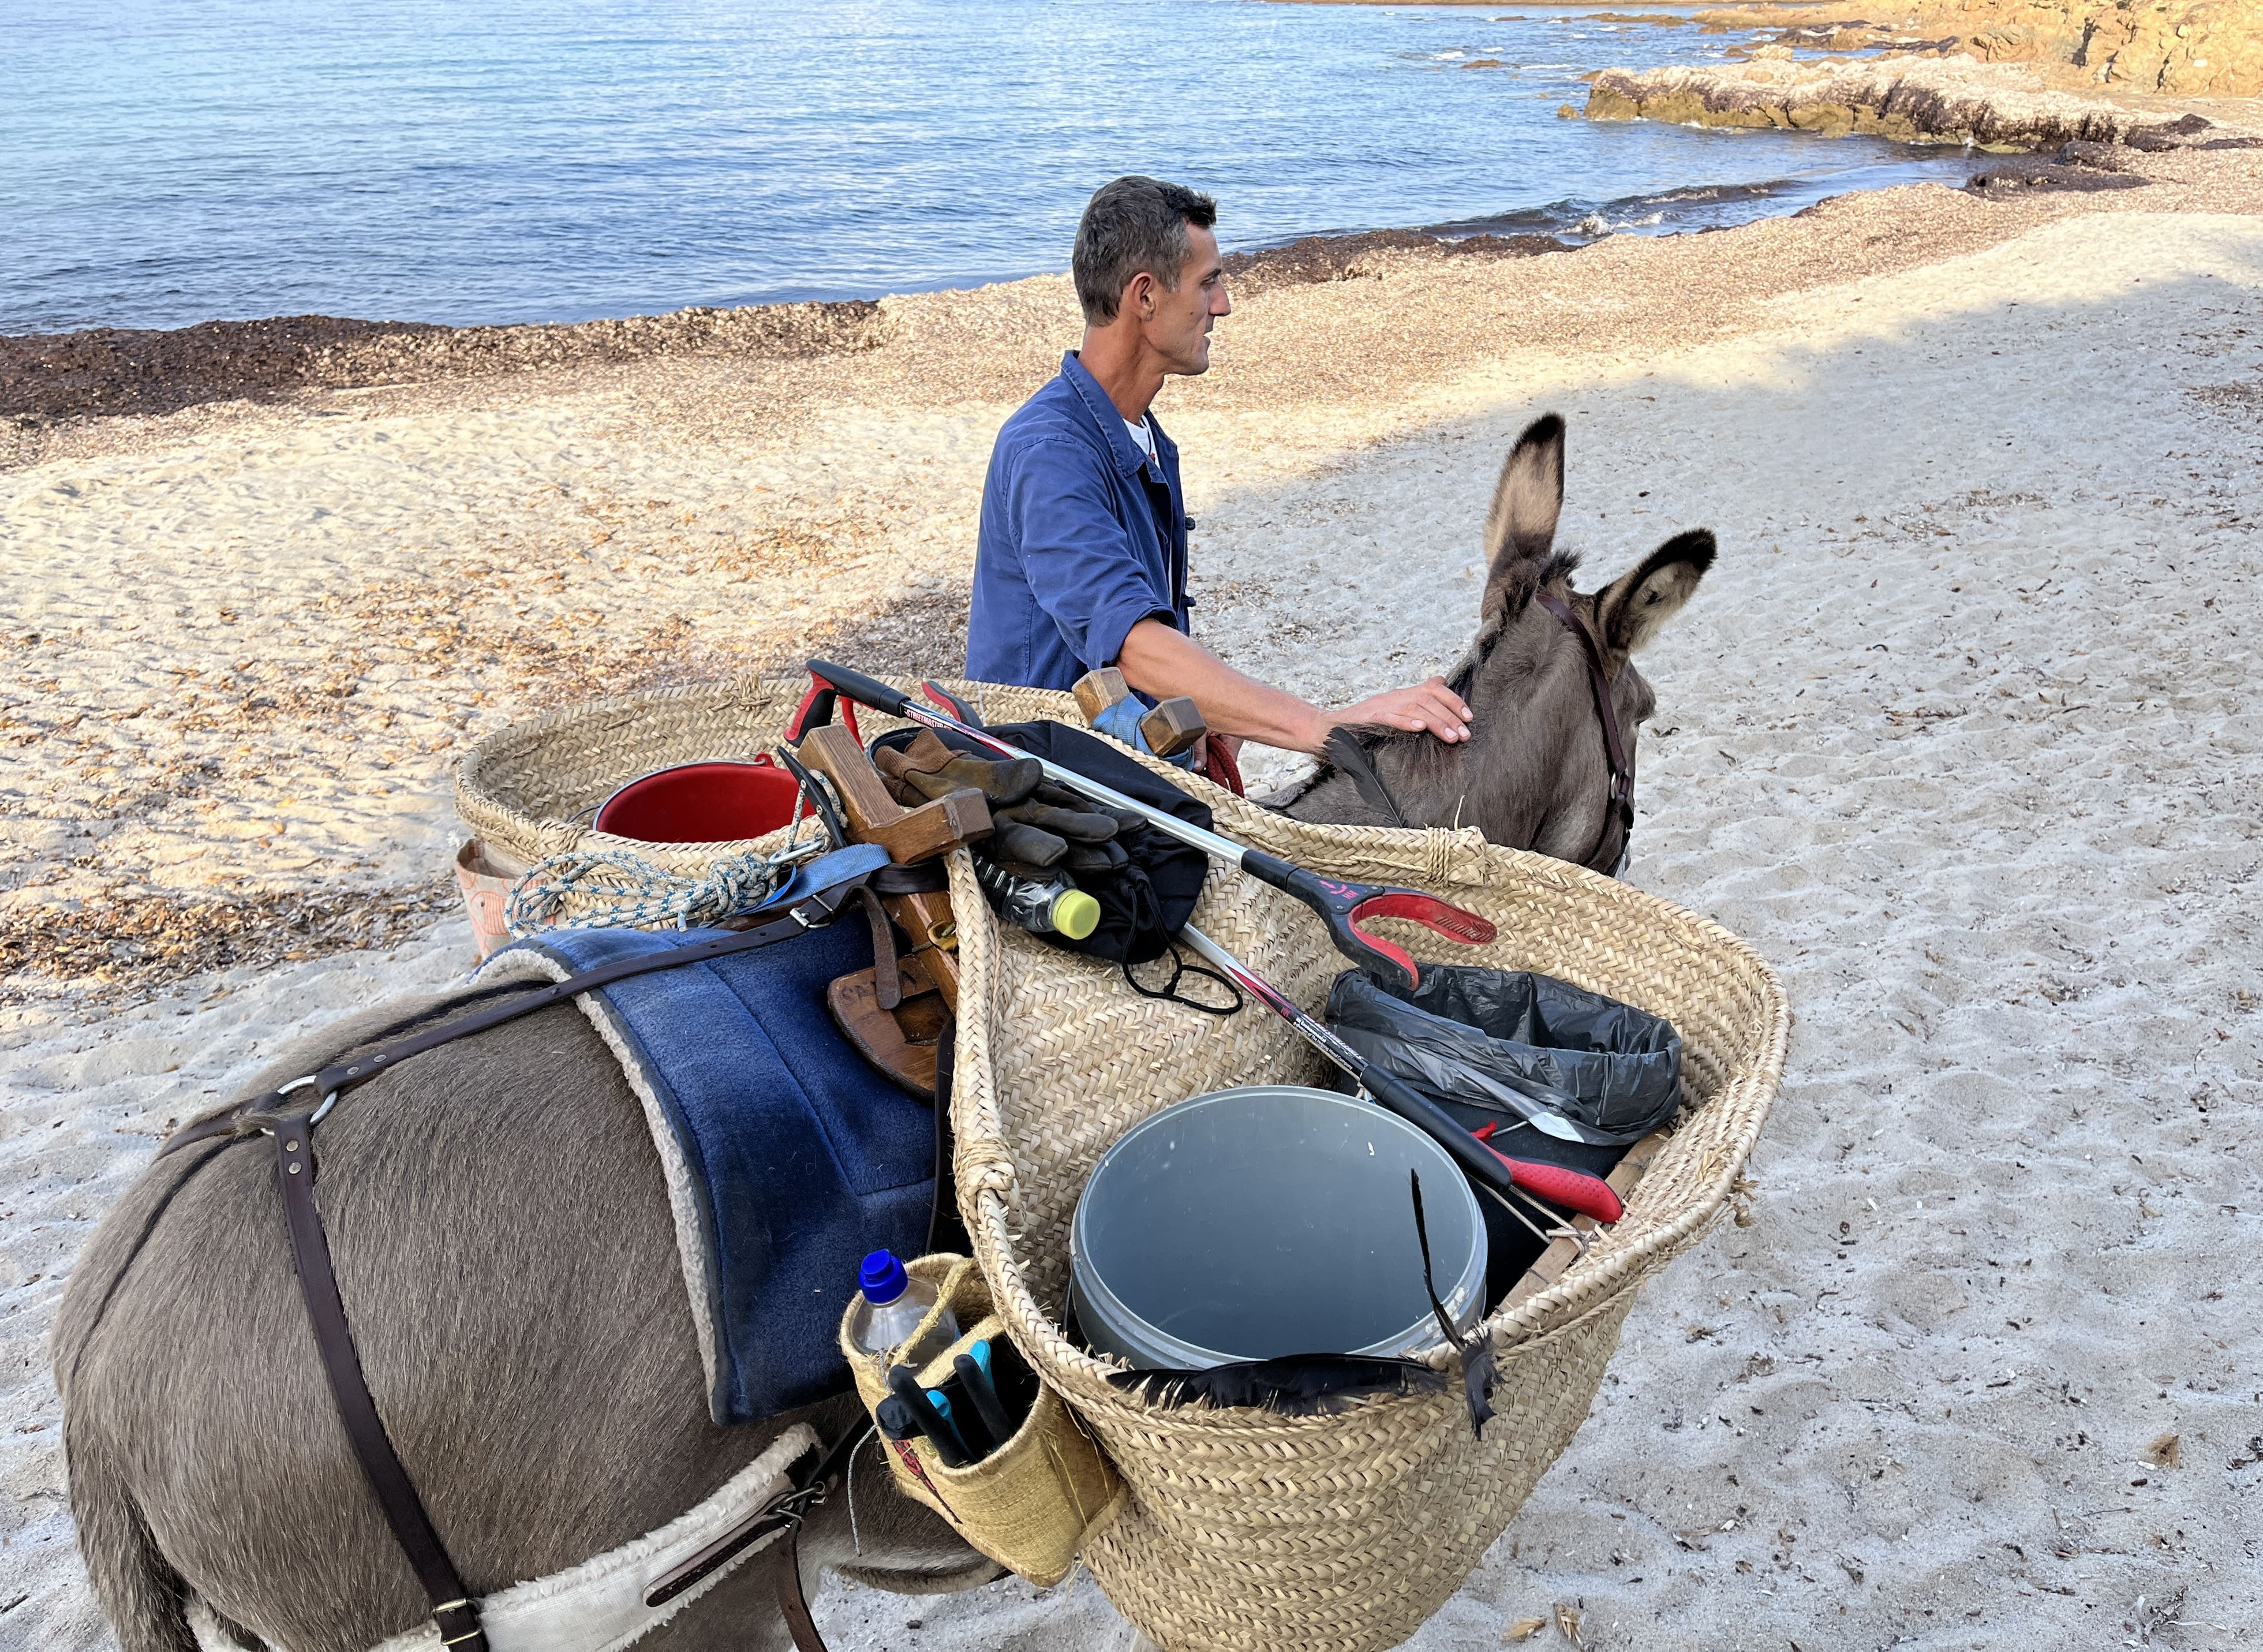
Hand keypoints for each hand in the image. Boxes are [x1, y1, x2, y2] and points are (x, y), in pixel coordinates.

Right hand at [1326, 677, 1471, 746]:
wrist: (1330, 729)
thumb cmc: (1365, 725)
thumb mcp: (1394, 712)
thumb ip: (1416, 706)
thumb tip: (1440, 695)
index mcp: (1403, 695)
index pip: (1434, 688)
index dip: (1454, 701)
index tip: (1469, 718)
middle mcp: (1395, 696)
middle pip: (1428, 698)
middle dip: (1450, 716)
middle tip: (1465, 734)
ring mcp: (1382, 705)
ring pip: (1415, 707)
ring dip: (1436, 722)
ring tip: (1451, 737)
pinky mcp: (1369, 717)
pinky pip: (1389, 717)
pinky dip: (1405, 721)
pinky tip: (1419, 728)